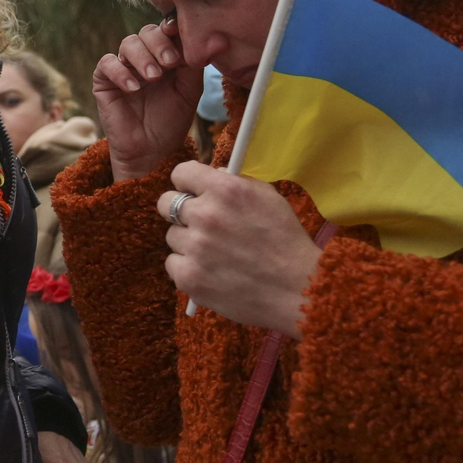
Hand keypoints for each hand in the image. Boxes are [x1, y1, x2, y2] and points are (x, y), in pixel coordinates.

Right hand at [94, 19, 205, 181]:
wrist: (150, 151)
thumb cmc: (171, 121)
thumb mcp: (189, 91)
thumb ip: (193, 64)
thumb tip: (205, 40)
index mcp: (165, 56)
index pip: (166, 30)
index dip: (172, 28)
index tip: (179, 32)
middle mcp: (144, 57)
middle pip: (146, 32)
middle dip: (159, 43)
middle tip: (170, 63)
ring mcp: (123, 67)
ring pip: (128, 43)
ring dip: (142, 57)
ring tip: (153, 78)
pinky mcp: (104, 81)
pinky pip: (107, 63)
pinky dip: (120, 72)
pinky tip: (133, 88)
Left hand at [159, 161, 320, 336]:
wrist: (297, 289)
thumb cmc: (286, 241)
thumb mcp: (267, 197)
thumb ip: (235, 181)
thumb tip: (211, 175)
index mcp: (225, 190)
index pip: (181, 173)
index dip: (187, 182)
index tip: (193, 191)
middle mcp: (205, 215)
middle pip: (165, 203)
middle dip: (180, 210)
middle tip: (199, 222)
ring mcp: (194, 248)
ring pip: (172, 236)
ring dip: (188, 241)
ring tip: (216, 253)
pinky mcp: (188, 277)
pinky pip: (173, 263)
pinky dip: (188, 267)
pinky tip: (211, 271)